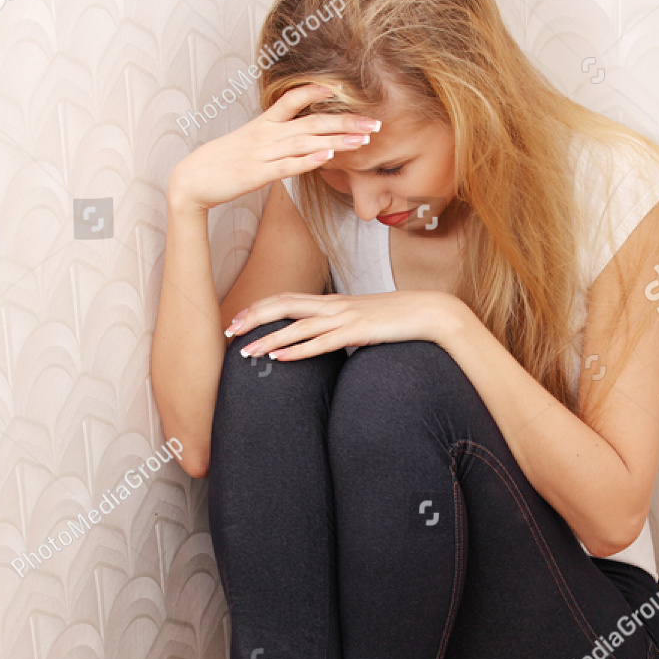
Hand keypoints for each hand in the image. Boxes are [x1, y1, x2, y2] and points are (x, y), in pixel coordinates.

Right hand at [167, 83, 380, 212]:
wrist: (192, 179)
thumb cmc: (222, 163)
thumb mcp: (248, 143)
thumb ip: (273, 138)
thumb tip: (295, 139)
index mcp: (264, 124)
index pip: (294, 99)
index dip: (318, 90)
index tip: (345, 89)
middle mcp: (266, 134)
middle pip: (312, 122)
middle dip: (346, 121)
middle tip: (375, 122)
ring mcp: (263, 153)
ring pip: (305, 142)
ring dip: (336, 140)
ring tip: (362, 140)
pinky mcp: (258, 174)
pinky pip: (287, 166)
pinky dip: (308, 161)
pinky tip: (328, 158)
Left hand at [224, 290, 465, 359]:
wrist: (429, 312)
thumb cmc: (397, 319)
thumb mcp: (362, 321)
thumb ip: (339, 328)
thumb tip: (322, 340)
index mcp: (332, 301)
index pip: (286, 299)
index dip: (259, 308)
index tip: (237, 321)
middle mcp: (334, 305)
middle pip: (283, 305)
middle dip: (253, 318)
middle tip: (228, 331)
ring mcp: (345, 317)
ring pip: (297, 326)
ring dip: (269, 339)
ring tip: (246, 352)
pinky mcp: (358, 332)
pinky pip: (322, 343)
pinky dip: (298, 351)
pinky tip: (280, 359)